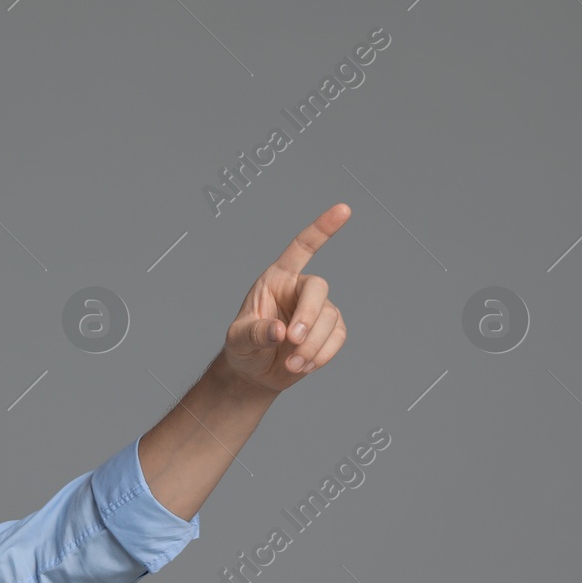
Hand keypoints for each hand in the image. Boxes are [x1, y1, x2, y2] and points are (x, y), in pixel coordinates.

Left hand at [220, 203, 351, 394]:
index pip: (302, 248)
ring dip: (312, 345)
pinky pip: (337, 338)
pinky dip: (322, 355)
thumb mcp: (238, 340)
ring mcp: (318, 309)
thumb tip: (280, 331)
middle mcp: (299, 289)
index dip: (321, 229)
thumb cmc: (243, 348)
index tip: (344, 209)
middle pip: (319, 288)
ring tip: (291, 364)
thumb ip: (255, 333)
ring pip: (329, 319)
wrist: (254, 373)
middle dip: (309, 315)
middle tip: (293, 340)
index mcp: (276, 279)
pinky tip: (303, 366)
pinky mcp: (329, 331)